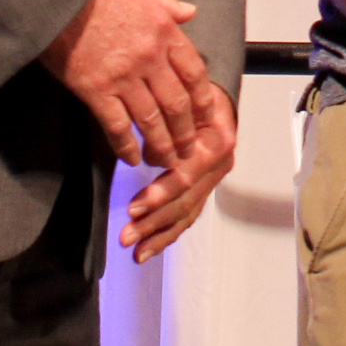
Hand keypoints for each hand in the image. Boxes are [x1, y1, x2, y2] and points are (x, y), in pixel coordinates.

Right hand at [40, 0, 212, 168]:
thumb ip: (167, 1)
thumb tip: (190, 12)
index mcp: (164, 31)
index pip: (195, 73)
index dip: (204, 99)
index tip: (207, 116)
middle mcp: (150, 57)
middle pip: (178, 104)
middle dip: (186, 132)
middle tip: (188, 150)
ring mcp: (123, 76)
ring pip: (152, 120)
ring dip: (162, 146)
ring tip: (167, 162)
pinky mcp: (94, 90)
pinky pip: (117, 126)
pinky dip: (127, 147)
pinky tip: (132, 159)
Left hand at [119, 79, 238, 261]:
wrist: (215, 97)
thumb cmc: (194, 95)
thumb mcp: (183, 98)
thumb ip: (167, 125)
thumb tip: (149, 157)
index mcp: (216, 144)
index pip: (187, 176)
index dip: (160, 194)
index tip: (133, 207)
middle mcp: (219, 167)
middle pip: (185, 202)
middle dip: (153, 221)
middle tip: (126, 235)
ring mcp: (213, 181)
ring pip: (185, 214)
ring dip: (158, 234)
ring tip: (134, 250)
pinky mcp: (204, 190)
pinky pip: (187, 217)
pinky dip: (166, 235)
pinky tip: (147, 250)